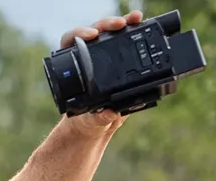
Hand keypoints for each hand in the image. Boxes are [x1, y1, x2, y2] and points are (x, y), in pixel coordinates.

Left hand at [59, 10, 146, 136]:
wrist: (96, 127)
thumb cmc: (85, 123)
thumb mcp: (90, 122)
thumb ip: (98, 118)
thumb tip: (110, 112)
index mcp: (73, 69)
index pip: (71, 43)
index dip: (79, 34)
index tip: (92, 35)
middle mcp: (87, 59)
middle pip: (94, 33)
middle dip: (106, 25)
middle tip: (119, 24)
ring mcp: (105, 58)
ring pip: (111, 34)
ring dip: (124, 23)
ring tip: (135, 18)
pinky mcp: (121, 62)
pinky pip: (127, 42)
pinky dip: (136, 31)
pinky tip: (144, 23)